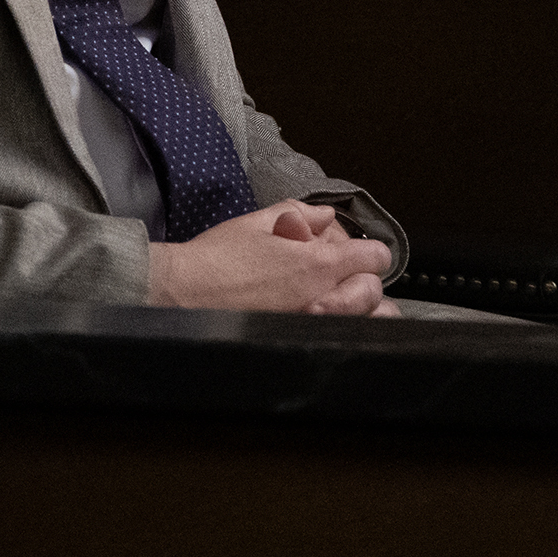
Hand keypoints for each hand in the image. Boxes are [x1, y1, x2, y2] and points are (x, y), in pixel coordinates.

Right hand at [145, 200, 398, 316]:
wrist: (183, 294)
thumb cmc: (217, 258)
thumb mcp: (258, 222)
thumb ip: (299, 214)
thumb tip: (324, 216)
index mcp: (317, 263)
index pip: (373, 258)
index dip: (372, 253)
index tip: (363, 254)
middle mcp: (321, 299)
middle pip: (374, 293)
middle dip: (367, 281)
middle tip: (349, 277)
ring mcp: (311, 326)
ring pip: (365, 324)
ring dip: (363, 312)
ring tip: (346, 305)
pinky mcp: (295, 342)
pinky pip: (338, 341)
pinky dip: (343, 332)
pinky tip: (328, 324)